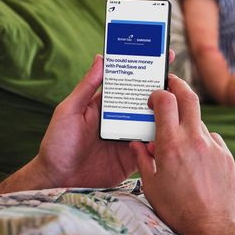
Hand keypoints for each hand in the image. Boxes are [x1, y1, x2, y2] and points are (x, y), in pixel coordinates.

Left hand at [31, 51, 171, 187]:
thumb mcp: (69, 111)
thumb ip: (86, 87)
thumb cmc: (57, 144)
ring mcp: (128, 139)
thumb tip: (100, 58)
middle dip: (163, 90)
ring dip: (165, 117)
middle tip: (177, 80)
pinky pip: (151, 150)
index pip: (128, 82)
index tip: (161, 54)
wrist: (58, 180)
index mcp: (106, 105)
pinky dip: (160, 143)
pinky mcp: (132, 158)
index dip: (145, 69)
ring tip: (178, 108)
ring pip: (154, 124)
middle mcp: (120, 119)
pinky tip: (168, 137)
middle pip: (146, 102)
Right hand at [131, 74, 234, 234]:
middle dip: (178, 85)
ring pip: (199, 121)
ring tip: (178, 139)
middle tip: (171, 83)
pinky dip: (201, 141)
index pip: (166, 101)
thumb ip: (143, 159)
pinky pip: (212, 139)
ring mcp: (214, 147)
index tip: (153, 98)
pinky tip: (195, 158)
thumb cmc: (177, 209)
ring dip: (187, 122)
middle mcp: (194, 139)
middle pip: (189, 97)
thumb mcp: (151, 185)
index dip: (158, 93)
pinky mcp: (226, 156)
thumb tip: (136, 144)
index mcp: (171, 144)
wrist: (211, 228)